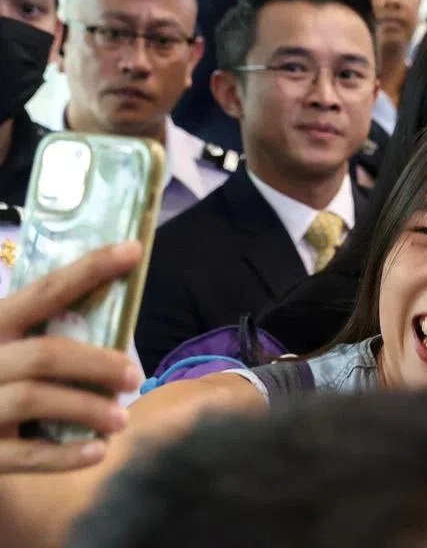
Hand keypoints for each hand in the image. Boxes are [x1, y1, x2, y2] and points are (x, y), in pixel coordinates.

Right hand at [0, 243, 144, 472]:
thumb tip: (114, 318)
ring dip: (88, 408)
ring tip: (122, 419)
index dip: (90, 269)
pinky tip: (98, 451)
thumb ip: (43, 332)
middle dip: (98, 364)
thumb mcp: (6, 343)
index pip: (45, 290)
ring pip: (35, 399)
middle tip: (134, 377)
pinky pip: (24, 455)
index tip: (133, 250)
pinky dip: (66, 455)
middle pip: (46, 354)